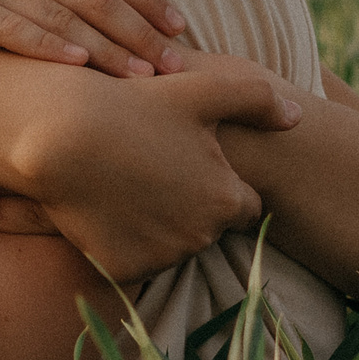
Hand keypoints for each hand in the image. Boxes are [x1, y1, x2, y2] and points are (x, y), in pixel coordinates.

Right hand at [20, 58, 306, 282]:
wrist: (60, 136)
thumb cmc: (133, 104)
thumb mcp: (201, 89)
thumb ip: (256, 100)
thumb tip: (298, 115)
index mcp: (227, 198)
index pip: (245, 206)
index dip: (221, 182)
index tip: (192, 163)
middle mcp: (200, 237)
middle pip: (207, 228)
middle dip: (191, 207)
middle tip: (155, 171)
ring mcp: (160, 257)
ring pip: (171, 246)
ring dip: (159, 226)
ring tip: (127, 185)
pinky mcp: (123, 270)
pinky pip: (134, 260)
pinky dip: (125, 242)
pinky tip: (108, 208)